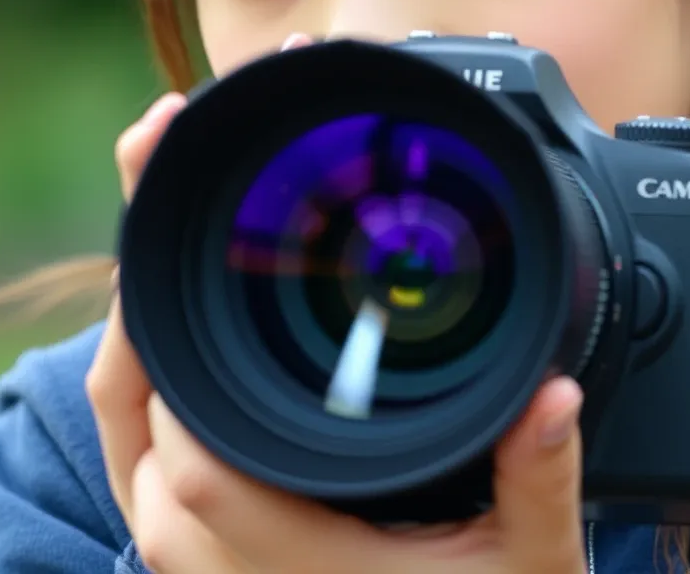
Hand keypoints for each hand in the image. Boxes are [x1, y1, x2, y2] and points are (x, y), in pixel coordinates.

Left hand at [87, 35, 587, 573]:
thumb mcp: (525, 569)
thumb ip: (540, 483)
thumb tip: (557, 392)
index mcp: (289, 558)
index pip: (192, 455)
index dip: (176, 337)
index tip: (189, 225)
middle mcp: (221, 558)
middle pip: (137, 407)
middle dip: (143, 277)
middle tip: (154, 156)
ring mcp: (206, 549)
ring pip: (132, 420)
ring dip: (140, 310)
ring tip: (157, 199)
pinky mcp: (214, 536)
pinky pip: (150, 442)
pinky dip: (152, 360)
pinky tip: (175, 294)